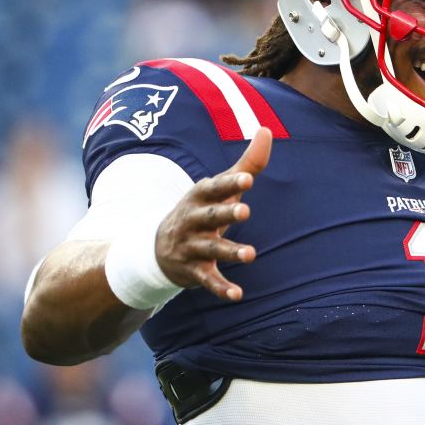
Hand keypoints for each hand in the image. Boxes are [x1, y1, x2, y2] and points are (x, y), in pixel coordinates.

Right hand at [154, 127, 272, 301]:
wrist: (157, 249)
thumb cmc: (201, 211)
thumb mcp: (219, 188)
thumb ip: (247, 163)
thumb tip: (267, 130)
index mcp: (199, 197)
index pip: (214, 188)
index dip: (229, 183)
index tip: (248, 179)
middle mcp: (193, 221)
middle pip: (209, 217)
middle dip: (225, 214)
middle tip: (245, 212)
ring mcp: (191, 247)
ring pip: (211, 250)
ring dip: (229, 252)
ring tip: (250, 255)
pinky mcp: (194, 271)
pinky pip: (208, 280)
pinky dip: (221, 288)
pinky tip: (237, 295)